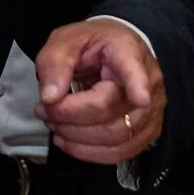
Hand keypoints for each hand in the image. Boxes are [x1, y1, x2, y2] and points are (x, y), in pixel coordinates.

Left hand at [33, 19, 164, 163]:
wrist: (114, 51)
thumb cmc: (91, 44)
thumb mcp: (66, 41)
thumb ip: (55, 63)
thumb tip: (50, 97)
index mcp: (128, 52)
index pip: (135, 71)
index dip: (138, 85)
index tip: (140, 97)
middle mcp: (149, 83)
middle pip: (110, 112)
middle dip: (69, 116)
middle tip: (43, 109)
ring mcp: (151, 111)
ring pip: (115, 137)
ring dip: (76, 137)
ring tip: (53, 123)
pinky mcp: (145, 133)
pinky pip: (120, 153)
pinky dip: (89, 152)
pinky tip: (68, 141)